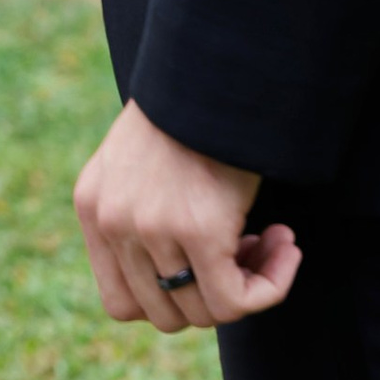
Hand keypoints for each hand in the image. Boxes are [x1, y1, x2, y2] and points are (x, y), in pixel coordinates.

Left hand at [72, 100, 299, 331]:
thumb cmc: (193, 107)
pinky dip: (271, 285)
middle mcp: (112, 223)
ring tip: (274, 240)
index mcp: (92, 207)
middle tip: (247, 250)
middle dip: (212, 294)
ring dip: (249, 285)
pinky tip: (287, 244)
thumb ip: (141, 213)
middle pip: (164, 314)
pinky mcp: (199, 232)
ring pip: (204, 312)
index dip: (171, 298)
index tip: (205, 264)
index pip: (121, 303)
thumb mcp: (142, 159)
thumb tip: (182, 277)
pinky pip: (238, 300)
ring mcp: (151, 230)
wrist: (215, 64)